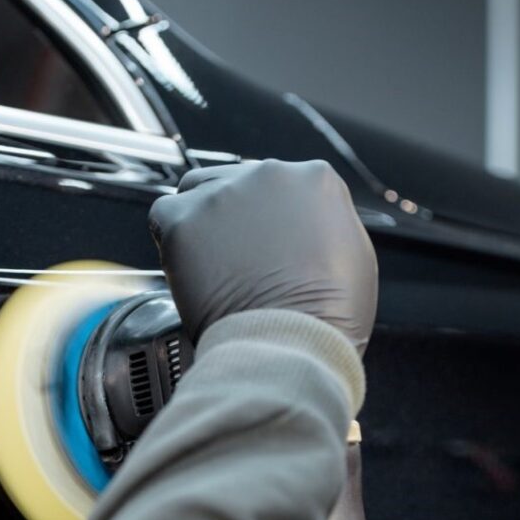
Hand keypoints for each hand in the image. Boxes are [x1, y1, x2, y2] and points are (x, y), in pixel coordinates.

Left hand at [148, 159, 377, 353]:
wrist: (290, 345)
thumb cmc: (327, 319)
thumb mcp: (355, 260)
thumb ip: (327, 228)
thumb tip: (308, 228)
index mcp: (316, 180)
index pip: (279, 187)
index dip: (268, 220)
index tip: (263, 247)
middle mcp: (269, 174)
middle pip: (237, 184)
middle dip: (234, 219)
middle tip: (236, 263)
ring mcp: (223, 193)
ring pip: (197, 192)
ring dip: (201, 223)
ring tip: (210, 267)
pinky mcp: (184, 218)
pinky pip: (164, 216)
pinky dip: (170, 240)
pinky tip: (187, 268)